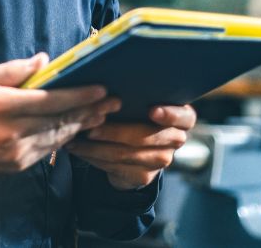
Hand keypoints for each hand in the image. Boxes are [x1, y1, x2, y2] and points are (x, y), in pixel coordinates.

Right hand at [0, 54, 120, 192]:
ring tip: (102, 115)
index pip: (52, 100)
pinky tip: (74, 131)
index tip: (101, 89)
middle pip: (60, 121)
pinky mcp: (12, 168)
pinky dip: (62, 140)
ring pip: (56, 139)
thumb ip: (13, 70)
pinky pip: (44, 152)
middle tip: (114, 102)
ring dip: (81, 127)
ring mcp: (12, 154)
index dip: (80, 96)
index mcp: (3, 107)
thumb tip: (44, 60)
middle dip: (90, 112)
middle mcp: (11, 134)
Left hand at [65, 104, 196, 189]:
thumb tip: (112, 84)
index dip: (169, 114)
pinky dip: (95, 158)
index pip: (183, 117)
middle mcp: (176, 140)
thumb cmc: (139, 112)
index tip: (151, 110)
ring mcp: (161, 161)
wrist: (138, 147)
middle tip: (92, 127)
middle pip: (146, 137)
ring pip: (126, 154)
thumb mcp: (144, 101)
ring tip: (77, 138)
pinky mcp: (144, 176)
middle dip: (115, 132)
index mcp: (183, 118)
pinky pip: (116, 167)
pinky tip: (80, 150)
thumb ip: (139, 94)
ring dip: (97, 147)